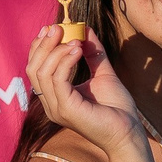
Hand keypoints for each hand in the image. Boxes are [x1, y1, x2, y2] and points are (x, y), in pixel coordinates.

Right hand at [24, 24, 143, 158]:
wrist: (128, 133)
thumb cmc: (116, 108)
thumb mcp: (102, 74)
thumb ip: (93, 54)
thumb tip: (86, 30)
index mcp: (54, 97)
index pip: (36, 68)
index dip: (39, 47)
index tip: (52, 28)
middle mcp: (50, 104)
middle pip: (33, 69)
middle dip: (44, 45)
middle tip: (58, 28)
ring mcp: (56, 108)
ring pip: (42, 73)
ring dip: (57, 51)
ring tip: (76, 42)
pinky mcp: (66, 110)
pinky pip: (57, 80)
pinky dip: (65, 61)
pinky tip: (78, 51)